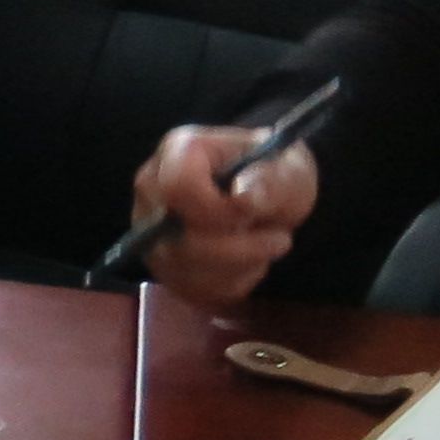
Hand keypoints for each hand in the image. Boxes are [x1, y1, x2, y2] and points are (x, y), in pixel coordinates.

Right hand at [127, 125, 323, 307]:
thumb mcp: (288, 169)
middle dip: (238, 248)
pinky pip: (192, 287)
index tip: (253, 214)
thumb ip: (271, 180)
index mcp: (178, 152)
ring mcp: (151, 229)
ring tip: (265, 247)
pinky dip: (230, 283)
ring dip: (240, 266)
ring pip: (186, 268)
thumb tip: (246, 198)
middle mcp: (151, 191)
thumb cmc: (272, 173)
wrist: (264, 194)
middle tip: (279, 238)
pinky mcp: (162, 263)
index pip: (178, 186)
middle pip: (177, 236)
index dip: (217, 209)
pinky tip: (247, 263)